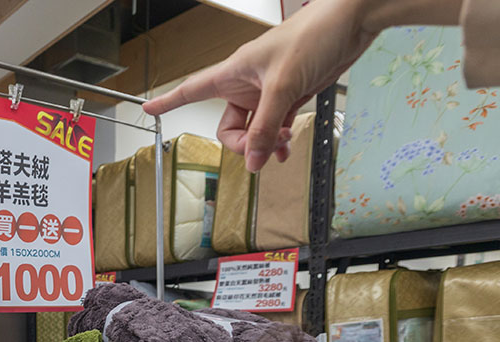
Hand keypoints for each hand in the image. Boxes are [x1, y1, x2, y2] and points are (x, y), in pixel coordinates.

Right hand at [143, 0, 378, 171]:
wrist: (350, 23)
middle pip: (229, 125)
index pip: (191, 90)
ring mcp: (268, 91)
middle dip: (243, 143)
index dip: (168, 101)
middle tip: (261, 148)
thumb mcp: (284, 87)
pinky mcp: (290, 94)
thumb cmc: (314, 37)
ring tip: (281, 145)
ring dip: (264, 143)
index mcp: (234, 72)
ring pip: (254, 129)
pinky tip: (286, 146)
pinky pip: (274, 126)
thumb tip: (252, 160)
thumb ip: (265, 127)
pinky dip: (278, 139)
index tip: (148, 108)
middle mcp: (247, 83)